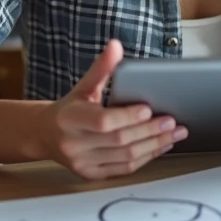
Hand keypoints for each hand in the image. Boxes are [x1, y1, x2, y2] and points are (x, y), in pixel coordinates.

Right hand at [36, 39, 187, 179]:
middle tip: (172, 122)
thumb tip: (115, 46)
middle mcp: (74, 144)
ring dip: (154, 146)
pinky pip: (124, 169)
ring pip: (126, 157)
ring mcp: (82, 163)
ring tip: (174, 134)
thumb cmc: (69, 109)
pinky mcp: (92, 174)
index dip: (128, 116)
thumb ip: (102, 68)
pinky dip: (146, 158)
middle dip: (150, 131)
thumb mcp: (83, 86)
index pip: (103, 121)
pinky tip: (160, 147)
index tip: (149, 109)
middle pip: (120, 140)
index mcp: (69, 119)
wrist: (46, 135)